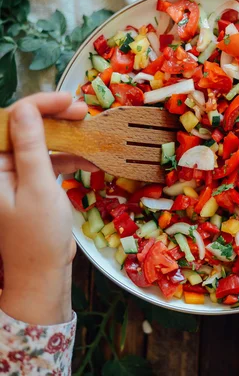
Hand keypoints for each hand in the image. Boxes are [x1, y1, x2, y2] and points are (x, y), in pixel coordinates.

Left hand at [0, 92, 96, 324]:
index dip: (39, 104)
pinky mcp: (33, 184)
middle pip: (27, 128)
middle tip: (83, 113)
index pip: (11, 121)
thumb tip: (26, 107)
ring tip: (93, 134)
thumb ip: (32, 146)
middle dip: (55, 118)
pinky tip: (92, 160)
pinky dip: (70, 158)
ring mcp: (17, 175)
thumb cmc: (38, 236)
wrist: (44, 275)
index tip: (69, 100)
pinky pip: (50, 161)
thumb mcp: (38, 187)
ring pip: (41, 143)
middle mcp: (1, 167)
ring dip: (67, 138)